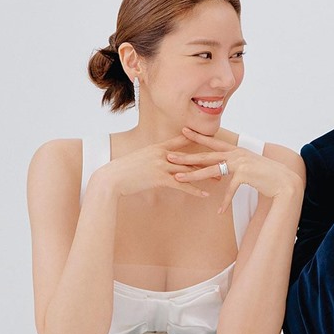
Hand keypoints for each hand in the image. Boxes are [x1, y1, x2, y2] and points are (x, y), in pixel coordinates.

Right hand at [93, 135, 209, 198]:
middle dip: (207, 160)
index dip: (196, 140)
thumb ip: (151, 158)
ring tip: (220, 178)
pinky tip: (205, 194)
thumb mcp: (139, 159)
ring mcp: (162, 166)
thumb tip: (159, 161)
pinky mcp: (160, 179)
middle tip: (221, 162)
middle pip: (189, 156)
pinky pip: (182, 185)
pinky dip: (194, 190)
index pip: (180, 141)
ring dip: (205, 174)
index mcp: (157, 147)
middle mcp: (162, 154)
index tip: (210, 140)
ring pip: (189, 169)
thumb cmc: (123, 170)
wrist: (112, 178)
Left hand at [167, 127, 302, 213]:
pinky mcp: (245, 174)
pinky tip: (219, 211)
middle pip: (206, 155)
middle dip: (186, 155)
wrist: (283, 180)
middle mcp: (236, 154)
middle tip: (168, 156)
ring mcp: (240, 163)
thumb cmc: (266, 174)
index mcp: (236, 150)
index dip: (198, 136)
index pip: (213, 142)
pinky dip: (225, 201)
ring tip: (178, 178)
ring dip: (193, 175)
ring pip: (211, 169)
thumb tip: (223, 167)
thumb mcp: (248, 165)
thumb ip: (235, 164)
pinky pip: (230, 189)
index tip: (183, 131)